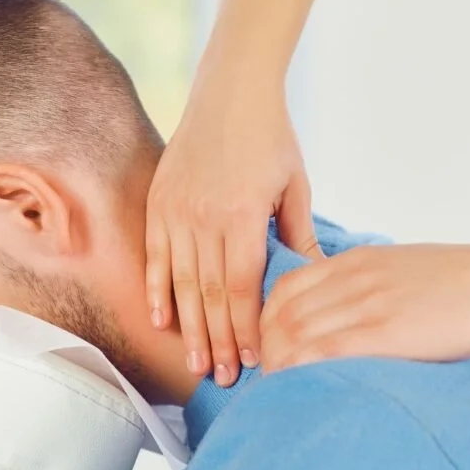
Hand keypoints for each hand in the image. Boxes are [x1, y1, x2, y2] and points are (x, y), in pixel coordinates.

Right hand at [146, 80, 320, 387]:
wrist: (229, 90)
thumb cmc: (270, 136)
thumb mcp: (295, 185)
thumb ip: (297, 235)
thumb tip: (313, 280)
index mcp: (241, 214)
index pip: (242, 286)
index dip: (247, 327)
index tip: (253, 360)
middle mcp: (203, 217)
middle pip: (211, 293)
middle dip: (217, 340)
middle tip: (220, 379)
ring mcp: (176, 211)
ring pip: (182, 282)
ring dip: (189, 327)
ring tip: (193, 363)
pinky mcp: (159, 204)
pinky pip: (156, 257)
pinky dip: (157, 291)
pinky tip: (161, 320)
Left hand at [259, 243, 469, 371]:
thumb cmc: (459, 282)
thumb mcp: (398, 269)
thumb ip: (364, 283)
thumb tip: (339, 313)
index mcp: (353, 261)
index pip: (283, 288)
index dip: (263, 321)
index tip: (263, 348)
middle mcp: (352, 278)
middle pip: (281, 314)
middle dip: (263, 348)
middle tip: (260, 377)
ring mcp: (368, 303)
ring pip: (295, 333)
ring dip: (275, 365)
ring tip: (271, 390)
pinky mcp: (387, 331)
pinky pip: (326, 349)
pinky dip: (299, 370)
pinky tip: (292, 388)